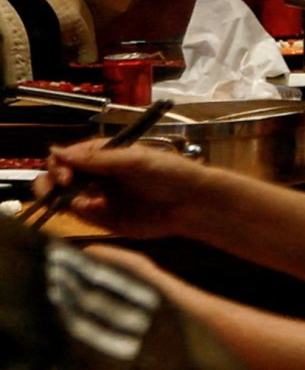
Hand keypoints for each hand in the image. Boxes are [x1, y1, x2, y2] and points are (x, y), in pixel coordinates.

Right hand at [38, 137, 217, 239]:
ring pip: (62, 197)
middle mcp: (95, 174)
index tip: (65, 176)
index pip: (66, 156)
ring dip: (61, 199)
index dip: (59, 165)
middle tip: (58, 192)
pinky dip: (79, 213)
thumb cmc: (170, 173)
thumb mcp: (135, 160)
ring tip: (81, 202)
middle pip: (56, 177)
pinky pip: (78, 215)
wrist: (190, 204)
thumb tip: (57, 151)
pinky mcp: (101, 217)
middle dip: (49, 183)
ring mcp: (96, 196)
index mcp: (103, 154)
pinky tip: (94, 210)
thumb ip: (97, 158)